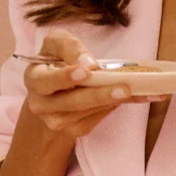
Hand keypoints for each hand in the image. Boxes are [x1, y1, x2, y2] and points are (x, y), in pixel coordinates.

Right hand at [23, 29, 167, 142]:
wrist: (49, 95)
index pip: (47, 81)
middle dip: (99, 95)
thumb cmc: (55, 63)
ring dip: (116, 100)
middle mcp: (41, 105)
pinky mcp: (74, 130)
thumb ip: (69, 47)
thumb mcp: (56, 45)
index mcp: (34, 80)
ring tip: (141, 90)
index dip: (65, 77)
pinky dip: (120, 105)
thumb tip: (90, 63)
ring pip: (90, 111)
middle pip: (72, 102)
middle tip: (124, 88)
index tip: (86, 71)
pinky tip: (140, 96)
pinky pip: (99, 117)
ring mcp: (58, 121)